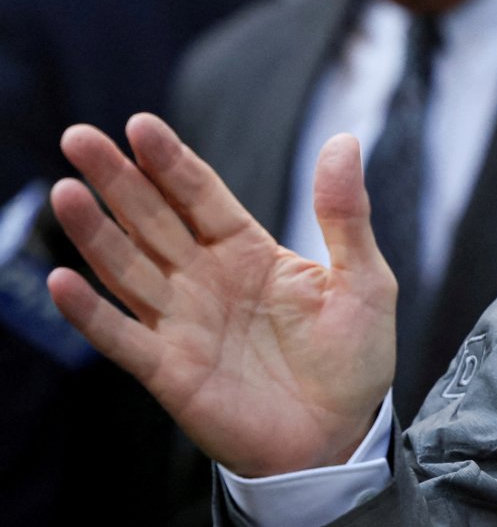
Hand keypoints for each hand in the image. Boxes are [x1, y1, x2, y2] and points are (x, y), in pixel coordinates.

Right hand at [47, 113, 396, 477]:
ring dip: (94, 233)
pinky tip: (65, 280)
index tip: (140, 125)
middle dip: (117, 180)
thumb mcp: (364, 279)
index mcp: (248, 251)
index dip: (169, 161)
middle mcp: (205, 280)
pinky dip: (90, 313)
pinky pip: (122, 338)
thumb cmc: (353, 358)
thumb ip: (346, 214)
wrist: (341, 437)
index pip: (199, 195)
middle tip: (79, 137)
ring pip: (128, 269)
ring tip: (65, 191)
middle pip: (152, 220)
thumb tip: (345, 139)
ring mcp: (183, 323)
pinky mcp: (170, 371)